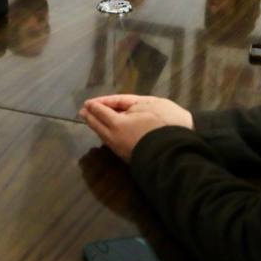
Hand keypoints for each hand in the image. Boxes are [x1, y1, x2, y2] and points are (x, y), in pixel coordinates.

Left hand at [79, 95, 193, 161]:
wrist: (176, 150)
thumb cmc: (165, 122)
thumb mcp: (150, 105)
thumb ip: (131, 106)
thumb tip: (117, 112)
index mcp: (118, 123)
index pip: (103, 111)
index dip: (97, 105)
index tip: (88, 103)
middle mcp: (115, 137)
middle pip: (99, 124)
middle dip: (91, 117)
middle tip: (83, 111)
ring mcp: (121, 148)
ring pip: (104, 135)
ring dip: (96, 126)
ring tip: (91, 121)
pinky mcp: (127, 157)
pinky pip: (110, 142)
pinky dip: (104, 134)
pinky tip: (105, 133)